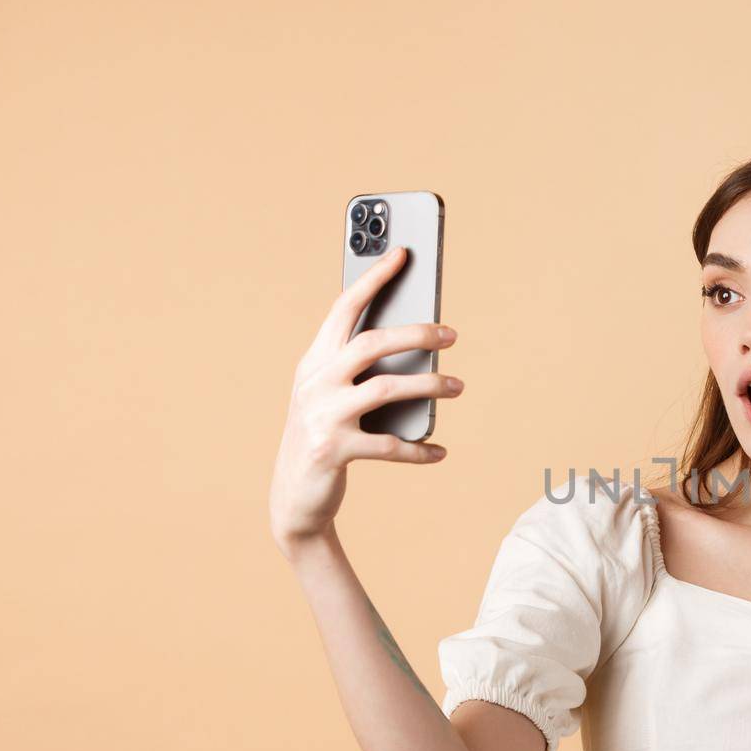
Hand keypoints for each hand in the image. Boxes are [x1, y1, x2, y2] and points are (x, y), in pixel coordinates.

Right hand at [268, 246, 463, 555]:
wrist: (293, 497)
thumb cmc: (323, 436)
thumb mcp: (333, 397)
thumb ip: (361, 371)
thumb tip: (421, 346)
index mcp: (314, 361)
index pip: (344, 308)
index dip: (374, 279)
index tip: (403, 253)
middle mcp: (314, 382)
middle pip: (371, 343)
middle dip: (416, 333)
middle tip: (452, 334)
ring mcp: (321, 416)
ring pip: (386, 389)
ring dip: (429, 386)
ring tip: (457, 386)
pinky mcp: (333, 450)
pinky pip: (389, 445)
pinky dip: (419, 449)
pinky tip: (439, 451)